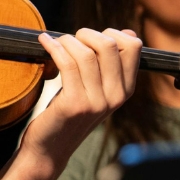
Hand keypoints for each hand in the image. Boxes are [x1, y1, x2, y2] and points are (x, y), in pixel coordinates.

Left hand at [0, 28, 140, 179]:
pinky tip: (44, 42)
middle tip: (71, 39)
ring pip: (85, 53)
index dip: (112, 33)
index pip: (134, 46)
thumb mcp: (97, 89)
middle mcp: (116, 96)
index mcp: (126, 90)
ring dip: (66, 41)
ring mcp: (96, 102)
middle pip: (109, 45)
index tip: (91, 38)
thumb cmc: (70, 112)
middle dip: (86, 34)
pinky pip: (66, 63)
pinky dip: (53, 47)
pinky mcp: (74, 104)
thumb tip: (128, 33)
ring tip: (55, 43)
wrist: (50, 147)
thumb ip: (111, 65)